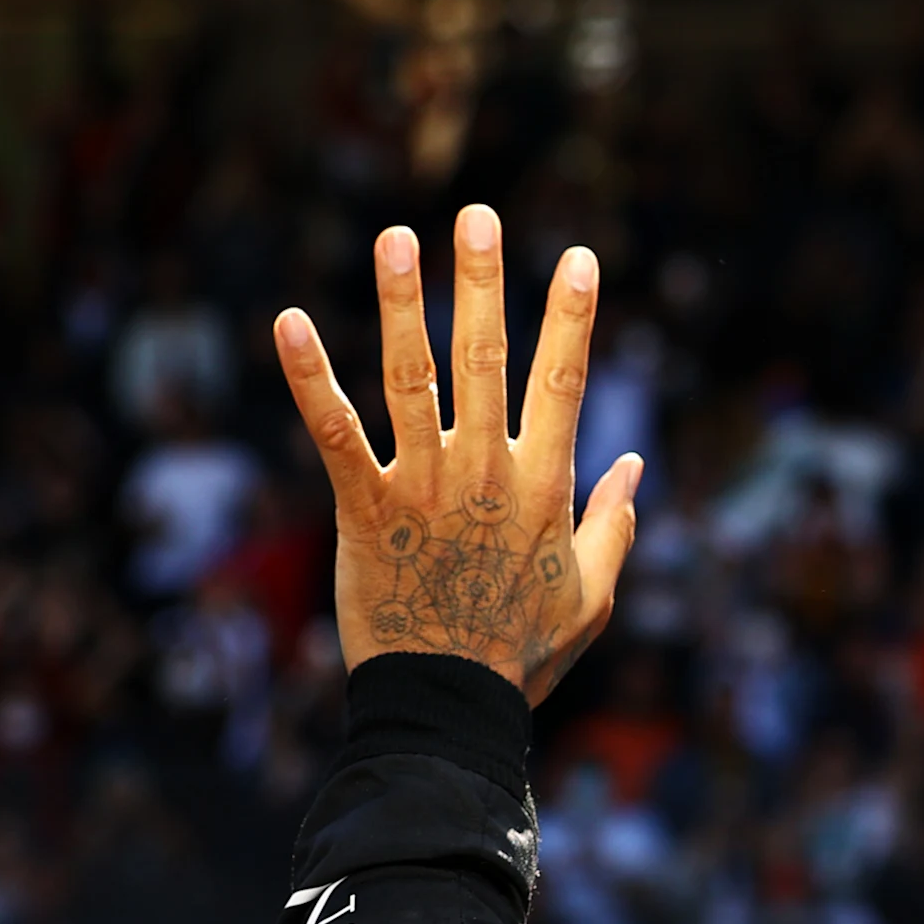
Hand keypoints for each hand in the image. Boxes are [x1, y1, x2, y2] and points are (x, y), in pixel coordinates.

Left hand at [271, 206, 642, 705]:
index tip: (576, 258)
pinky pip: (334, 431)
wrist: (451, 708)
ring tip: (395, 237)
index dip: (571, 318)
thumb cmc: (524, 655)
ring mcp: (424, 486)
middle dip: (482, 283)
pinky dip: (309, 376)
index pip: (564, 384)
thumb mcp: (591, 595)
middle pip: (487, 359)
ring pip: (413, 378)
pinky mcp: (364, 508)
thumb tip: (634, 464)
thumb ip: (614, 524)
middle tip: (474, 215)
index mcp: (546, 488)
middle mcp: (487, 473)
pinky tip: (289, 320)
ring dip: (403, 303)